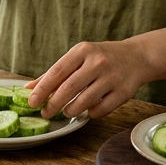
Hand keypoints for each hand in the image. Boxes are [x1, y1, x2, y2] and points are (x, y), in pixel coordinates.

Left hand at [26, 40, 147, 119]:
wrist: (136, 57)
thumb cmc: (100, 58)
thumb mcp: (78, 57)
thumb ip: (55, 73)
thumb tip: (28, 89)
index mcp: (83, 51)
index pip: (58, 71)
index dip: (43, 88)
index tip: (32, 101)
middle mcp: (98, 62)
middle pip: (69, 88)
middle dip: (53, 104)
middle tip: (45, 113)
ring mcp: (112, 77)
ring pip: (85, 101)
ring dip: (71, 110)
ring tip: (66, 111)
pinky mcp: (124, 92)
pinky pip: (101, 110)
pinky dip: (90, 113)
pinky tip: (87, 110)